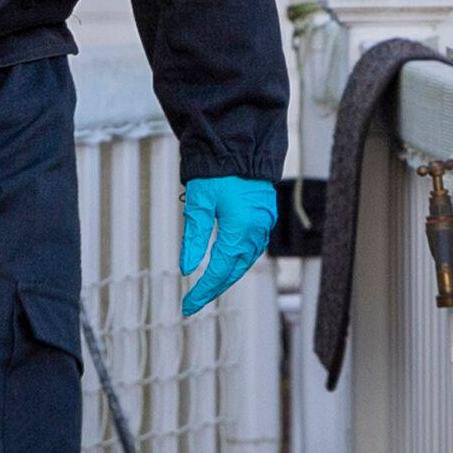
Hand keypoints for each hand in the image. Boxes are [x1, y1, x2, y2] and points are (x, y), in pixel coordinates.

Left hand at [178, 175, 275, 313]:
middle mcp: (256, 231)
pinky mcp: (266, 218)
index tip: (187, 306)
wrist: (241, 145)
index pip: (219, 270)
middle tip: (192, 303)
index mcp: (240, 229)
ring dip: (226, 275)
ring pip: (245, 261)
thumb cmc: (216, 171)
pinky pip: (252, 248)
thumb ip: (193, 237)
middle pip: (234, 270)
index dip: (203, 291)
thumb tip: (186, 269)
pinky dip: (238, 260)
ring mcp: (264, 225)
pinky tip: (226, 264)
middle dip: (213, 288)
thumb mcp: (198, 203)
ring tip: (206, 287)